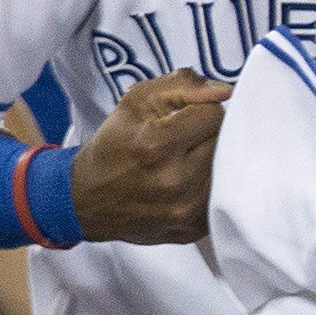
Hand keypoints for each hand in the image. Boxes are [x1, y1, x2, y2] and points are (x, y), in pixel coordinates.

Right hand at [69, 70, 231, 244]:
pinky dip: (211, 187)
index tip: (186, 118)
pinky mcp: (193, 229)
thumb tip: (224, 91)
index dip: (202, 111)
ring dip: (213, 161)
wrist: (86, 201)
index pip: (214, 115)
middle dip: (208, 135)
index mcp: (156, 144)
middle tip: (185, 140)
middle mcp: (175, 180)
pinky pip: (222, 198)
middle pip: (225, 142)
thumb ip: (182, 85)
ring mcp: (186, 209)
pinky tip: (188, 183)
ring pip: (229, 170)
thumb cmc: (114, 144)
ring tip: (185, 161)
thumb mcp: (136, 101)